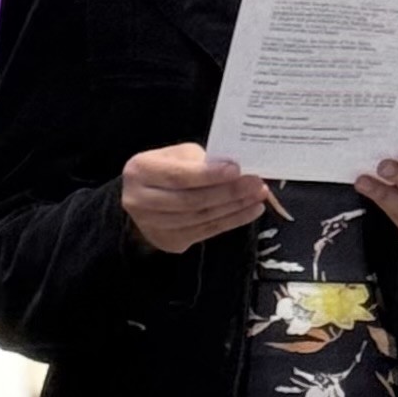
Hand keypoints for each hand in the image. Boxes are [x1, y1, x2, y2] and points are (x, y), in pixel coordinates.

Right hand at [121, 144, 268, 254]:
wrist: (144, 197)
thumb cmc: (166, 169)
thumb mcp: (177, 155)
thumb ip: (200, 161)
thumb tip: (236, 170)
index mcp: (139, 171)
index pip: (178, 176)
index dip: (209, 175)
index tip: (237, 170)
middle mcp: (139, 200)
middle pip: (190, 201)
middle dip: (228, 193)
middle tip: (256, 184)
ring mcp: (152, 225)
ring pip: (200, 219)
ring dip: (234, 208)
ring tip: (258, 197)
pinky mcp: (167, 241)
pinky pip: (205, 232)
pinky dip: (231, 222)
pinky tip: (249, 212)